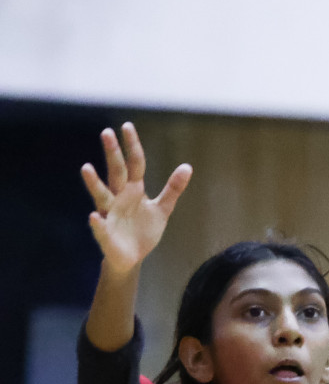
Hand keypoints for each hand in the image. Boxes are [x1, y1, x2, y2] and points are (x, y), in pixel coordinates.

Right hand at [80, 123, 191, 274]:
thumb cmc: (143, 230)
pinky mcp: (106, 235)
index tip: (127, 126)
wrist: (132, 258)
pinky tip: (94, 217)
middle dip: (112, 154)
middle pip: (116, 173)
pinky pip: (100, 228)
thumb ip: (173, 189)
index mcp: (133, 190)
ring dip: (94, 183)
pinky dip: (97, 223)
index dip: (132, 146)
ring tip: (86, 168)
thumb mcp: (162, 208)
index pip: (134, 164)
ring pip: (101, 196)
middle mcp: (118, 198)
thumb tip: (187, 166)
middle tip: (106, 133)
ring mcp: (110, 215)